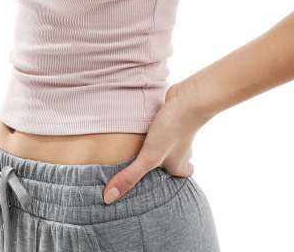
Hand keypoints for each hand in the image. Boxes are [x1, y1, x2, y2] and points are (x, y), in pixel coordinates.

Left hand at [103, 82, 202, 204]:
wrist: (187, 99)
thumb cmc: (172, 131)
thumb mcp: (148, 158)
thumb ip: (130, 177)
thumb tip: (109, 198)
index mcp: (179, 164)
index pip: (181, 176)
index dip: (173, 179)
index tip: (162, 182)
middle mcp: (181, 149)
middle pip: (175, 158)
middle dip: (164, 161)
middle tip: (151, 164)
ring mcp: (177, 130)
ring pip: (168, 140)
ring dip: (158, 141)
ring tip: (144, 143)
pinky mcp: (171, 115)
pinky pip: (163, 123)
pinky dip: (155, 124)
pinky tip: (145, 120)